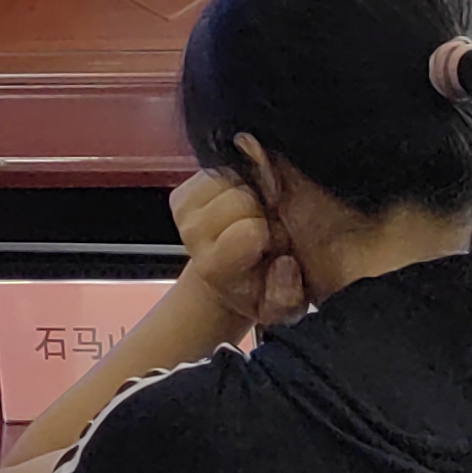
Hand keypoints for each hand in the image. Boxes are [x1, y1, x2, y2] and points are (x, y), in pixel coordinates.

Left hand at [169, 169, 303, 329]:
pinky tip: (244, 200)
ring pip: (232, 176)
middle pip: (242, 198)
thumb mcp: (282, 307)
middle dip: (265, 210)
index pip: (250, 230)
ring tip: (256, 215)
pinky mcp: (184, 191)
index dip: (273, 233)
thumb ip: (287, 294)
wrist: (228, 278)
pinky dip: (240, 177)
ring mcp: (184, 211)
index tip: (277, 245)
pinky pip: (221, 165)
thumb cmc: (258, 289)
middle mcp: (192, 235)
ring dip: (253, 191)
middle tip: (269, 229)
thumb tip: (284, 263)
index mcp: (215, 266)